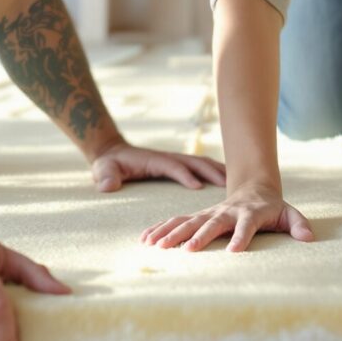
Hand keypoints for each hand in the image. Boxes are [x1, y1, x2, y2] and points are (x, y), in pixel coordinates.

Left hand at [90, 142, 226, 192]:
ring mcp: (175, 160)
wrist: (111, 153)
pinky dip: (216, 173)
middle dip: (212, 172)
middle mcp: (169, 158)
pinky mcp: (178, 165)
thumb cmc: (108, 164)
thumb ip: (105, 177)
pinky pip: (201, 168)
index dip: (186, 176)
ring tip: (238, 184)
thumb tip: (106, 186)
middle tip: (229, 185)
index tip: (199, 187)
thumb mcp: (103, 169)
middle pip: (195, 162)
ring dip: (219, 171)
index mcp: (154, 160)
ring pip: (202, 164)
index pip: (173, 167)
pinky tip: (229, 183)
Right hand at [140, 185, 314, 252]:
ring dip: (172, 233)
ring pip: (188, 221)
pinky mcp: (197, 216)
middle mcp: (225, 212)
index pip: (246, 225)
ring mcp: (209, 213)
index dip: (242, 237)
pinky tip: (144, 239)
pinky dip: (160, 228)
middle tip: (187, 250)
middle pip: (211, 223)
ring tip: (156, 246)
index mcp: (249, 213)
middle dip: (199, 236)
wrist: (253, 188)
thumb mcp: (289, 214)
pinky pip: (176, 221)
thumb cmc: (272, 208)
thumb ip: (299, 224)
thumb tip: (309, 238)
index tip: (235, 252)